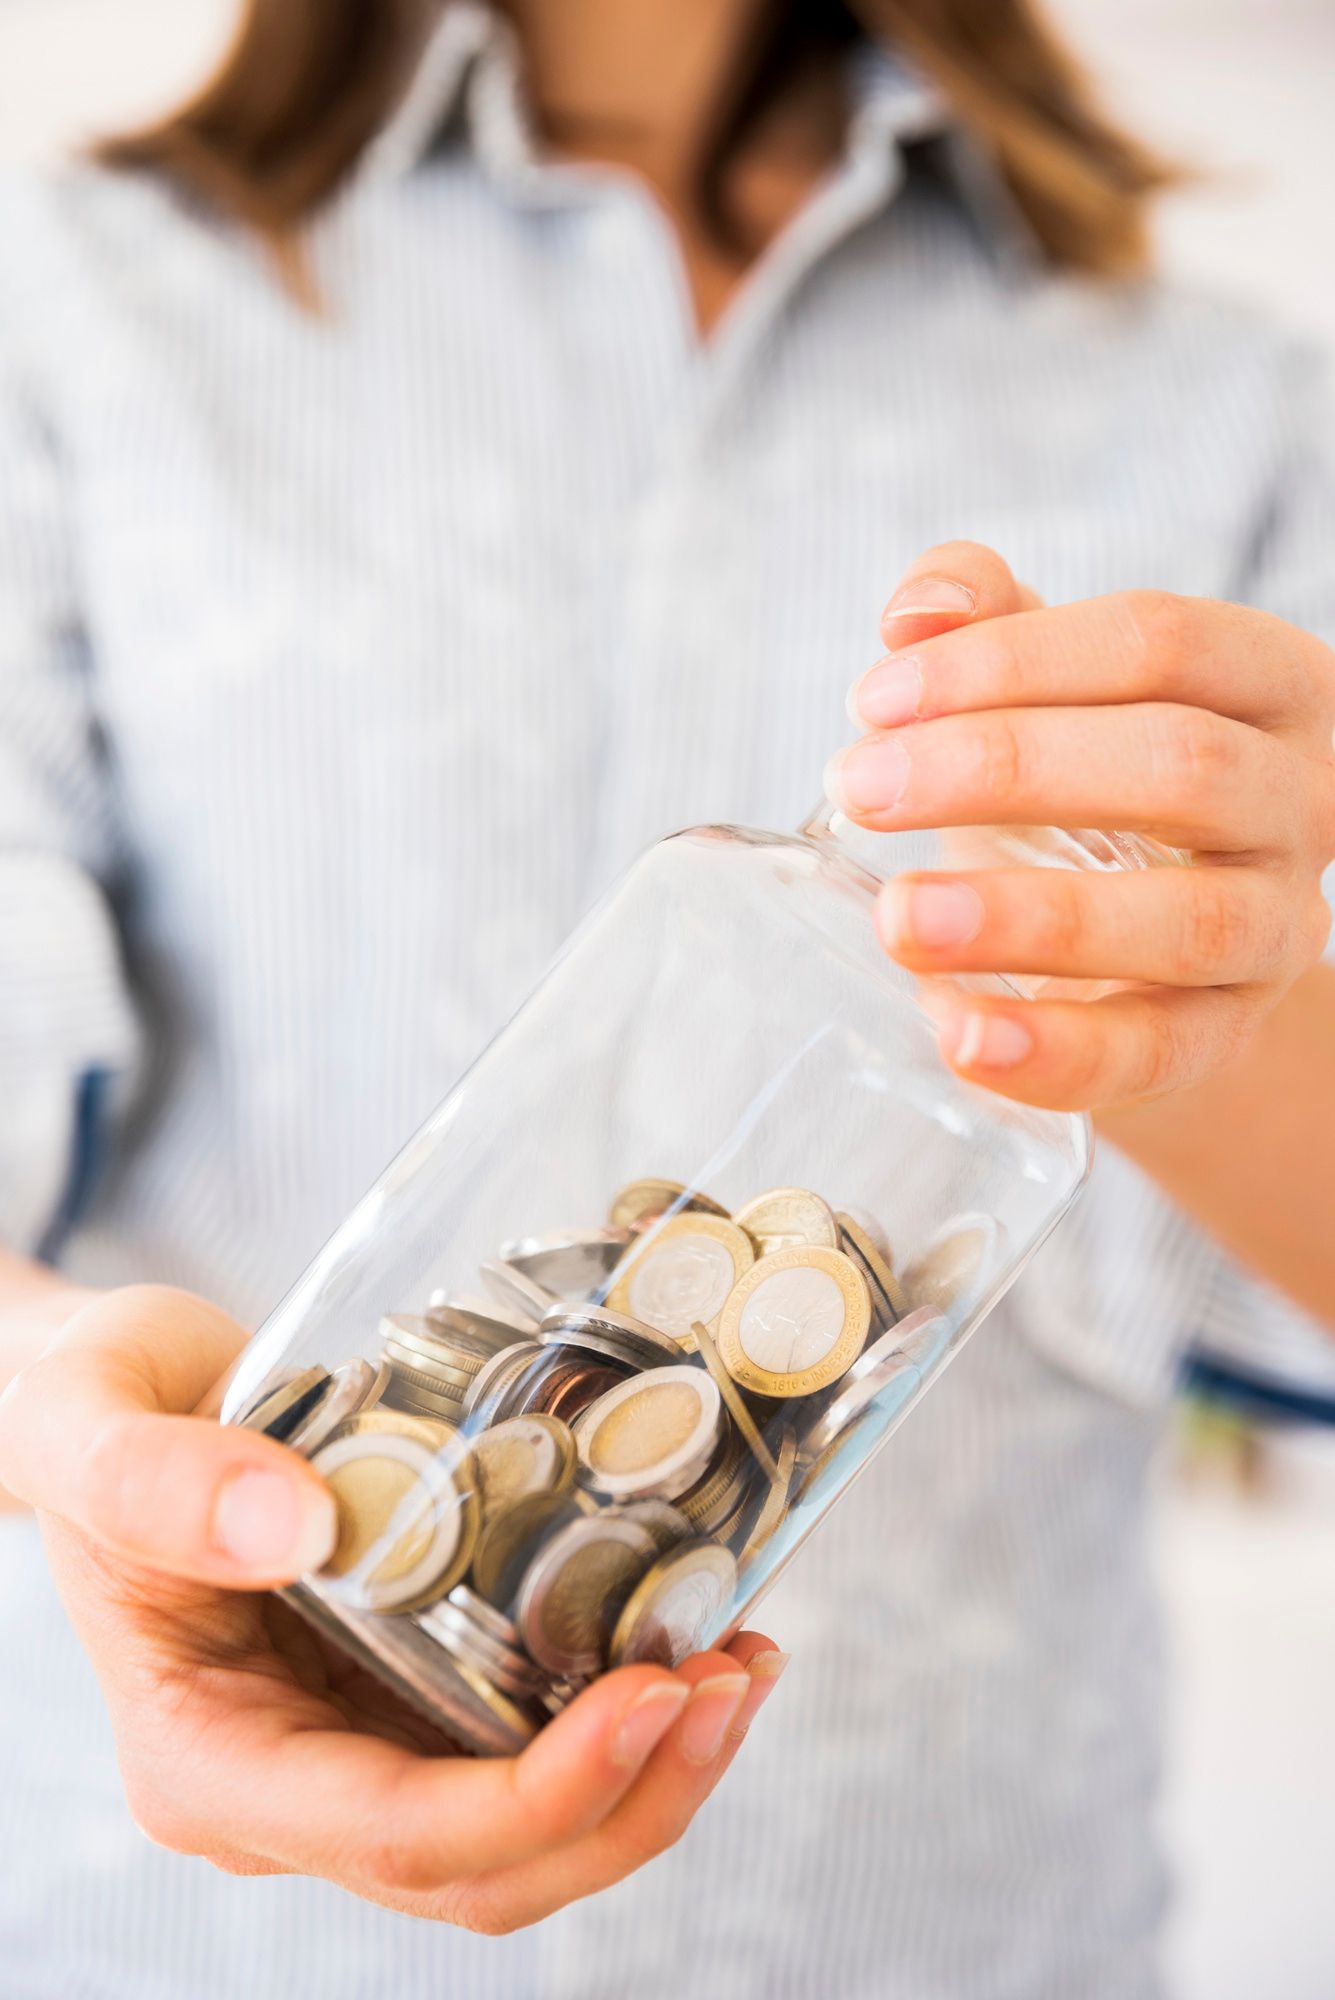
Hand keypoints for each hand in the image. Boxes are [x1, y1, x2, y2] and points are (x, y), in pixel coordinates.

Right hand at [0, 1285, 782, 1931]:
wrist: (126, 1395)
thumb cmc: (96, 1408)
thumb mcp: (92, 1421)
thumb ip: (160, 1480)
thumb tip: (300, 1527)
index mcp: (210, 1757)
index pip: (391, 1835)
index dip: (533, 1799)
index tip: (644, 1699)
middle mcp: (294, 1786)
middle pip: (486, 1868)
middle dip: (630, 1798)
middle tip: (731, 1680)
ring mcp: (360, 1748)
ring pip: (527, 1832)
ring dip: (653, 1771)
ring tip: (743, 1663)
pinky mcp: (413, 1694)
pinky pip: (532, 1744)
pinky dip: (628, 1714)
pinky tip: (695, 1630)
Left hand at [828, 541, 1334, 1110]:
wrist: (1125, 947)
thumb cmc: (1076, 788)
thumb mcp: (1038, 689)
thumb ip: (982, 619)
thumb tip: (918, 612)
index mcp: (1267, 683)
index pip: (1159, 642)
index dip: (1009, 661)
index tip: (874, 699)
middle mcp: (1300, 801)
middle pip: (1179, 764)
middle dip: (1003, 769)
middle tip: (861, 787)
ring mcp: (1275, 930)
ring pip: (1187, 920)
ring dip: (1032, 917)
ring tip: (899, 916)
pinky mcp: (1222, 1038)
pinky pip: (1153, 1052)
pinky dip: (1051, 1049)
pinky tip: (954, 1031)